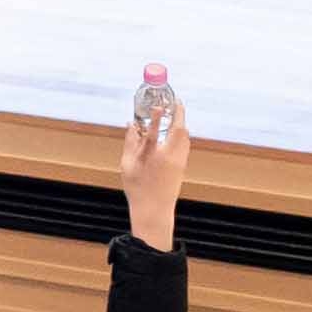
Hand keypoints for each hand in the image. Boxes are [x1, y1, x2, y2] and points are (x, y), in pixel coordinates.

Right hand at [120, 62, 189, 248]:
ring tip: (176, 112)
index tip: (159, 105)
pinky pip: (185, 144)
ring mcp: (178, 162)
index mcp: (150, 157)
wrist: (154, 209)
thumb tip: (131, 124)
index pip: (154, 133)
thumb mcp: (127, 165)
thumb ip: (130, 142)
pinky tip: (177, 130)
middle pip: (179, 131)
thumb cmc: (137, 187)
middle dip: (179, 114)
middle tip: (176, 101)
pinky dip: (182, 133)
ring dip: (181, 122)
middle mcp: (168, 158)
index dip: (156, 118)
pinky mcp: (183, 166)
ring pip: (185, 137)